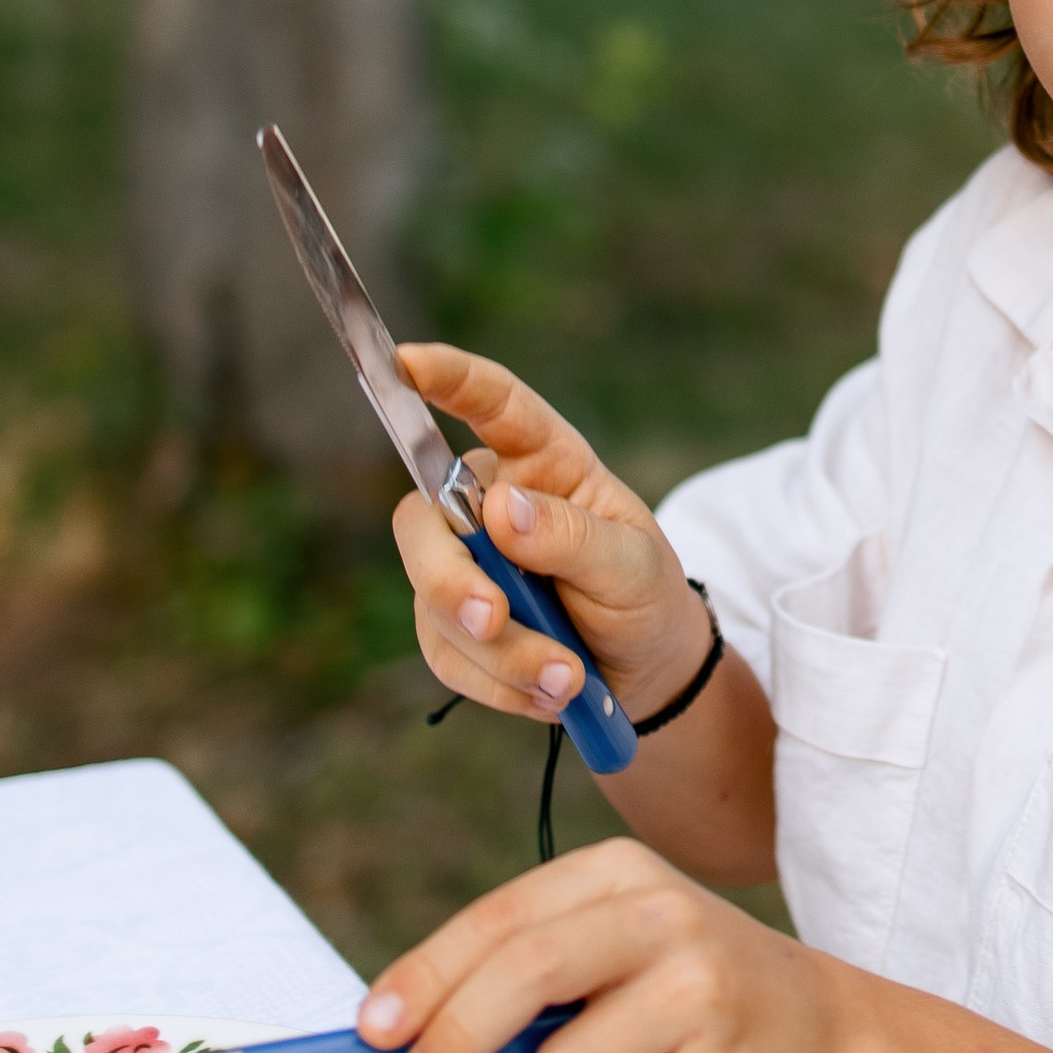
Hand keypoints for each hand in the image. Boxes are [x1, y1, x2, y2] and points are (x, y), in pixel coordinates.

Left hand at [359, 838, 846, 1052]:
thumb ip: (515, 989)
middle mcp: (665, 917)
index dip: (426, 975)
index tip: (373, 1029)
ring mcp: (701, 993)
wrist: (819, 1034)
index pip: (500, 919)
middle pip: (523, 974)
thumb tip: (406, 1048)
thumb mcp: (606, 958)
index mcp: (621, 874)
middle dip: (454, 1039)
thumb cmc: (683, 999)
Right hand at [389, 343, 706, 727]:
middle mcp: (489, 504)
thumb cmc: (645, 597)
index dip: (448, 378)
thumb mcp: (634, 566)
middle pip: (424, 521)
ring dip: (501, 652)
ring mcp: (463, 566)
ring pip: (433, 602)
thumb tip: (501, 510)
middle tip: (493, 619)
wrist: (646, 673)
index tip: (407, 359)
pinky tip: (549, 692)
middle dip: (451, 579)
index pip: (493, 404)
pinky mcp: (451, 627)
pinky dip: (498, 684)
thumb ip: (573, 538)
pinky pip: (447, 656)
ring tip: (569, 678)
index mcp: (544, 462)